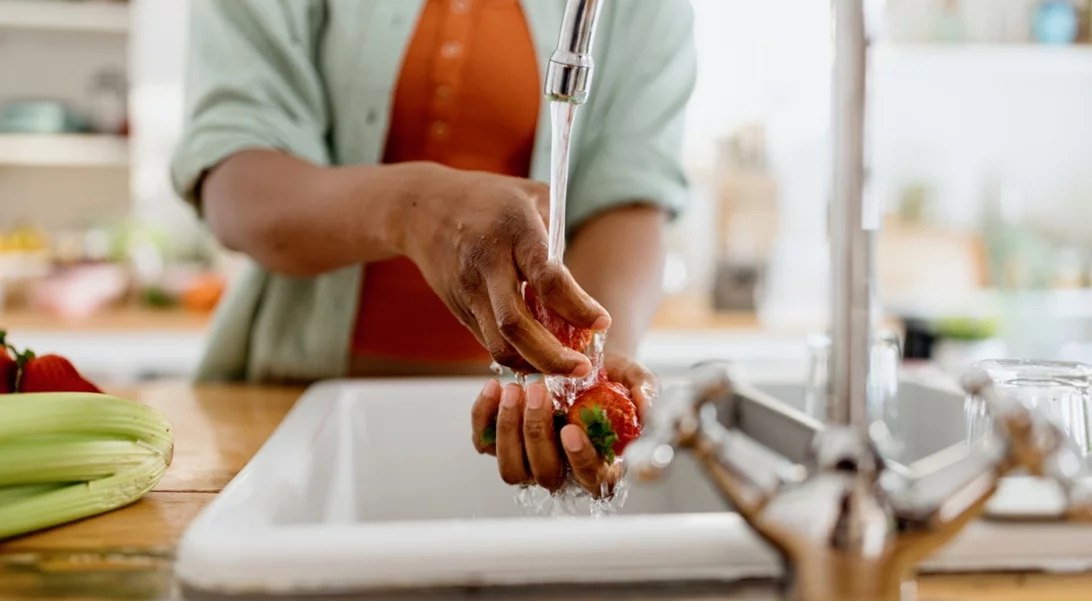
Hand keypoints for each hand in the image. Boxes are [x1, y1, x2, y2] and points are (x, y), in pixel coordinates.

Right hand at [397, 165, 609, 375]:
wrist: (422, 208)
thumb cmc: (489, 199)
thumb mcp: (532, 197)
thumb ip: (560, 236)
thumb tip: (583, 284)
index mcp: (513, 231)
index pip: (547, 279)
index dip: (577, 306)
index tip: (602, 322)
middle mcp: (487, 265)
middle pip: (516, 325)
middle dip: (552, 355)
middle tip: (582, 368)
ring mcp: (469, 291)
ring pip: (499, 344)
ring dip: (534, 365)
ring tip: (565, 368)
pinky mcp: (460, 310)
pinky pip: (490, 343)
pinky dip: (518, 357)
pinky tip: (541, 356)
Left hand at [470, 353, 657, 497]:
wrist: (577, 363)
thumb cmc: (609, 379)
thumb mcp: (633, 379)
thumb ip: (644, 392)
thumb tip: (646, 409)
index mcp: (601, 466)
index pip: (593, 479)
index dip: (580, 460)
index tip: (571, 429)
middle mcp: (563, 472)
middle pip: (545, 474)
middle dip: (538, 433)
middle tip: (538, 391)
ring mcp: (530, 462)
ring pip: (511, 469)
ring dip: (509, 430)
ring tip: (515, 390)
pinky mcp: (500, 445)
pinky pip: (483, 443)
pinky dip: (483, 416)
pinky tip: (494, 387)